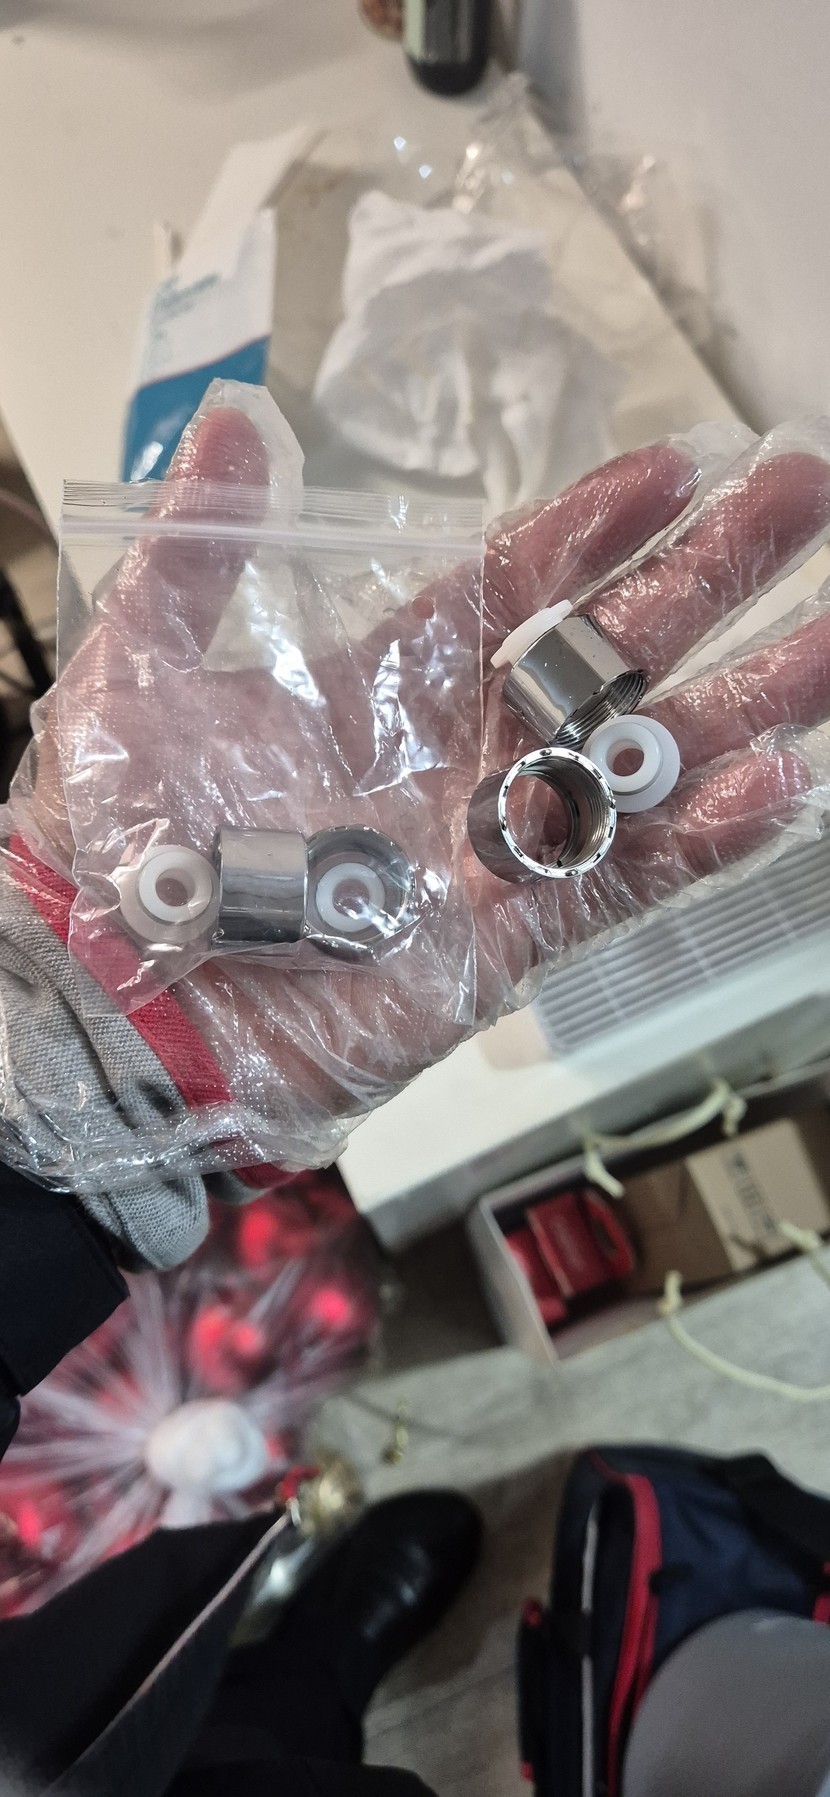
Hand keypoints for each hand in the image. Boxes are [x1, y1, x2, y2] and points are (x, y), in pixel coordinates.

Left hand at [11, 393, 829, 1174]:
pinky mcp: (504, 938)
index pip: (520, 583)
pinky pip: (621, 881)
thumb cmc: (114, 838)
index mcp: (387, 676)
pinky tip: (779, 784)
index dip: (599, 525)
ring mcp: (489, 843)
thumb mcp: (136, 669)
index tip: (679, 465)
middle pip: (611, 656)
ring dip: (745, 707)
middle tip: (807, 498)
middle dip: (714, 578)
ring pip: (642, 767)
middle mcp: (458, 751)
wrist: (111, 994)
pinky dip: (700, 842)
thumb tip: (226, 419)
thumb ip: (196, 547)